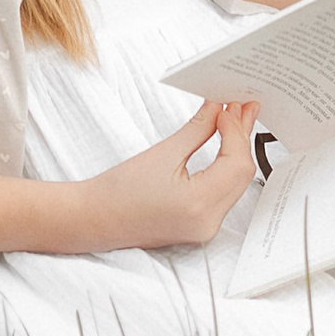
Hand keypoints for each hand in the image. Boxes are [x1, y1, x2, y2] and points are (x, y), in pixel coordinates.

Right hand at [71, 100, 259, 253]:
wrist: (94, 220)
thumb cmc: (119, 192)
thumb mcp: (163, 153)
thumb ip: (198, 129)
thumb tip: (219, 108)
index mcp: (198, 205)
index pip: (237, 163)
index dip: (236, 131)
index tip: (228, 108)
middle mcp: (207, 223)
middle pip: (241, 175)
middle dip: (241, 138)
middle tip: (240, 106)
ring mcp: (205, 229)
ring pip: (236, 185)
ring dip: (236, 151)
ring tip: (234, 120)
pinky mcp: (199, 227)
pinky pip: (224, 194)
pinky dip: (226, 168)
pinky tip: (225, 146)